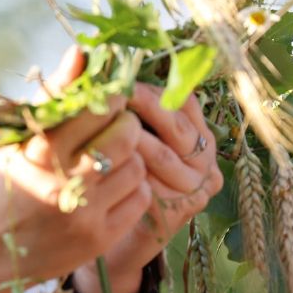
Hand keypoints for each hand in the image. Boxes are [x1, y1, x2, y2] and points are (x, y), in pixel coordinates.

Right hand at [0, 48, 153, 292]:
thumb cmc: (4, 186)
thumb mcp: (20, 138)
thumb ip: (55, 96)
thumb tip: (82, 51)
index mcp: (42, 149)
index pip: (99, 107)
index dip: (110, 97)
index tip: (107, 99)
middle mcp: (67, 180)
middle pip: (127, 134)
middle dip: (125, 124)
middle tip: (114, 127)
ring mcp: (87, 212)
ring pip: (137, 165)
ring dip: (129, 158)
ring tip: (108, 160)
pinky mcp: (101, 238)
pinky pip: (141, 198)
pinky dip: (132, 188)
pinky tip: (111, 187)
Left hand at [71, 82, 223, 292]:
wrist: (118, 236)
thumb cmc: (119, 175)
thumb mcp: (127, 136)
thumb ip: (125, 104)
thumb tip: (87, 57)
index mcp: (199, 132)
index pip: (183, 100)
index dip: (151, 88)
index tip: (119, 78)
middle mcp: (205, 158)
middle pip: (176, 125)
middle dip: (142, 108)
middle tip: (110, 95)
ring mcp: (197, 186)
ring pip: (163, 154)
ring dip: (131, 140)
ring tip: (101, 127)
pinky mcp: (181, 211)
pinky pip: (154, 186)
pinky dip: (129, 173)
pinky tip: (105, 164)